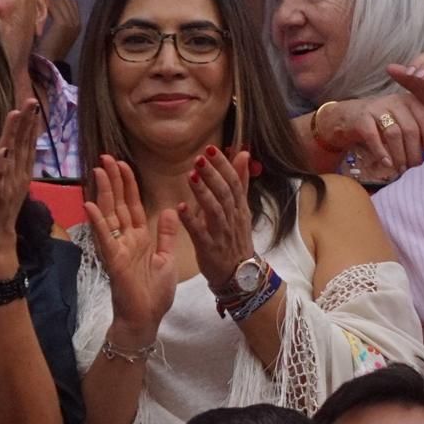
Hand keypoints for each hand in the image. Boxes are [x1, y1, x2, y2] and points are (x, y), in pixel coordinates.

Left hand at [0, 100, 40, 268]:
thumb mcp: (6, 186)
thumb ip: (11, 168)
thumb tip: (12, 151)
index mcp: (19, 174)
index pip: (26, 145)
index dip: (29, 124)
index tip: (32, 104)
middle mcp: (17, 177)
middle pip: (22, 145)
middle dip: (26, 122)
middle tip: (31, 100)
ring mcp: (7, 187)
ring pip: (12, 155)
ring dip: (15, 135)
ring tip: (18, 115)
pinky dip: (2, 164)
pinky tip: (3, 151)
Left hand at [38, 0, 82, 61]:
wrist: (50, 60)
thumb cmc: (51, 47)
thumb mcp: (61, 32)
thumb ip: (62, 19)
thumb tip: (54, 3)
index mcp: (78, 24)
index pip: (73, 2)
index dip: (62, 0)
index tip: (51, 2)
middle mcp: (77, 22)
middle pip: (68, 0)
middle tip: (45, 2)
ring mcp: (71, 23)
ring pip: (61, 1)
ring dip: (50, 1)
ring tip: (42, 5)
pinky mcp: (62, 23)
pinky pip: (54, 7)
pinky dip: (47, 5)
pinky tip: (41, 8)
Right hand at [84, 156, 179, 340]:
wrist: (146, 318)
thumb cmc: (154, 293)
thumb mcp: (167, 259)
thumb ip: (167, 235)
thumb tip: (172, 209)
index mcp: (140, 238)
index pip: (133, 205)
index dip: (128, 185)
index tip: (123, 164)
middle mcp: (125, 239)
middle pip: (119, 204)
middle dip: (113, 181)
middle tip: (106, 158)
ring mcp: (117, 248)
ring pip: (110, 215)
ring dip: (104, 193)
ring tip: (98, 171)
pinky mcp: (113, 260)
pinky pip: (104, 238)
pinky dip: (98, 222)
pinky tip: (90, 204)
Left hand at [179, 146, 257, 290]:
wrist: (239, 275)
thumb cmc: (236, 239)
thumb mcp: (241, 209)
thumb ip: (241, 181)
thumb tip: (243, 153)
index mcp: (239, 207)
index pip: (234, 182)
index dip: (223, 165)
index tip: (211, 148)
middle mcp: (232, 218)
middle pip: (225, 193)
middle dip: (212, 174)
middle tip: (200, 158)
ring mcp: (222, 234)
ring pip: (215, 210)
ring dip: (203, 193)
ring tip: (191, 176)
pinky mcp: (210, 249)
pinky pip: (200, 233)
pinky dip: (191, 220)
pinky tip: (180, 208)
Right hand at [313, 94, 423, 175]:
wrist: (346, 118)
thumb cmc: (380, 123)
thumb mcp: (401, 122)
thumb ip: (417, 132)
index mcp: (409, 101)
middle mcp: (395, 101)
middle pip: (411, 128)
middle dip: (414, 151)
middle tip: (414, 167)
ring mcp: (377, 108)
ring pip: (394, 133)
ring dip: (400, 155)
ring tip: (402, 169)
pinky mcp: (361, 118)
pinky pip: (374, 136)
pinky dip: (382, 152)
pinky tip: (387, 163)